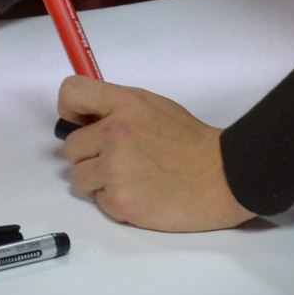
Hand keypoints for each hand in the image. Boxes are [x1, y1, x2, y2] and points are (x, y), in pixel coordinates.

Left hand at [56, 77, 252, 230]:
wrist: (222, 178)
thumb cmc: (191, 143)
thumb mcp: (155, 107)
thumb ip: (119, 108)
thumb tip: (86, 119)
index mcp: (124, 104)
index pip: (70, 93)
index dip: (71, 111)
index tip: (82, 123)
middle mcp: (113, 134)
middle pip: (70, 147)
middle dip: (90, 155)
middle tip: (122, 160)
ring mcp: (114, 170)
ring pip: (78, 178)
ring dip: (99, 181)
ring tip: (132, 178)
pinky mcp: (119, 201)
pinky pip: (98, 201)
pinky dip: (115, 200)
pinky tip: (141, 194)